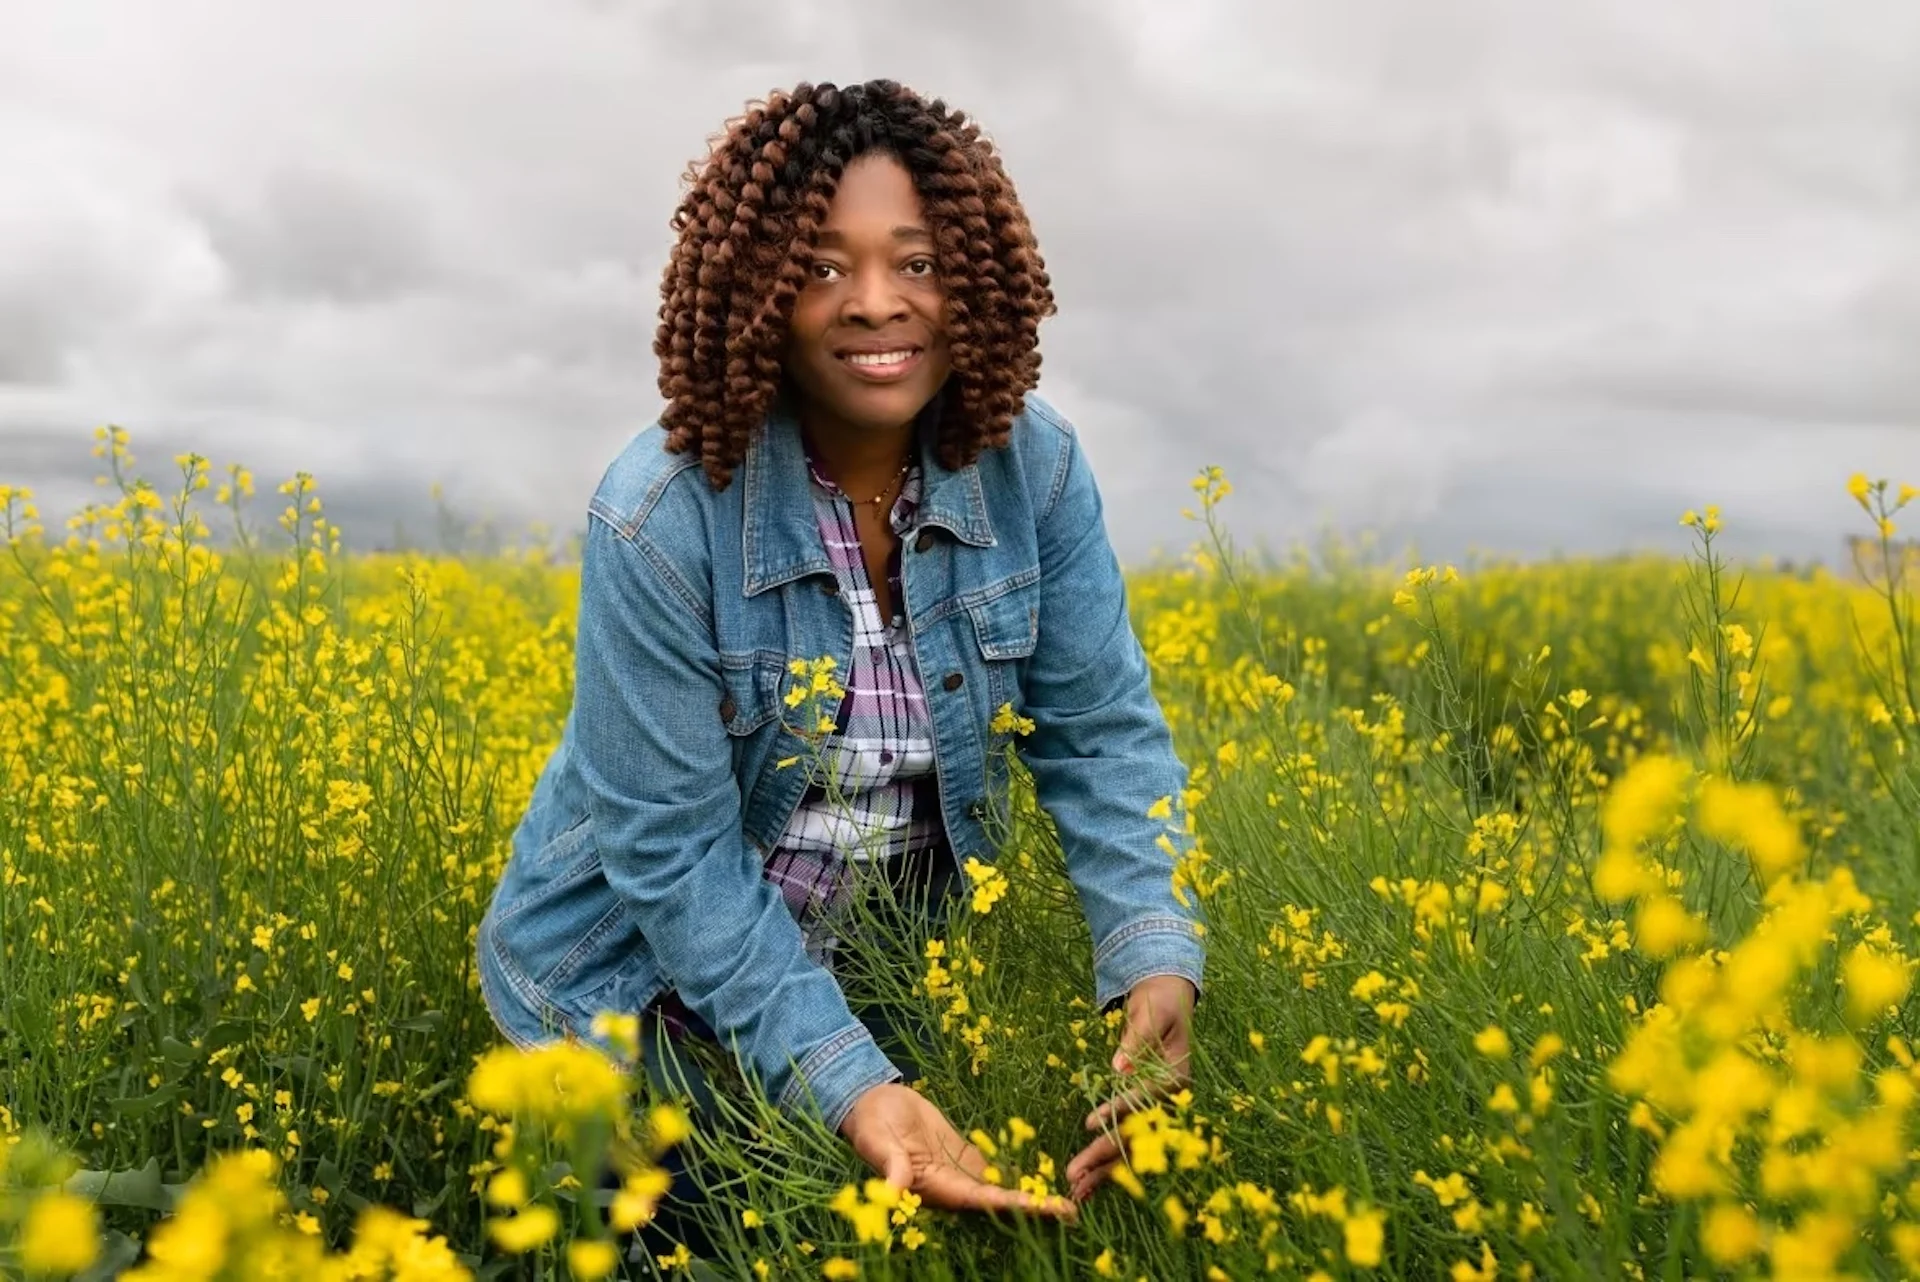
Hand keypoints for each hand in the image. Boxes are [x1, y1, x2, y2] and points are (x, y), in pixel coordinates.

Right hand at [840, 1083, 1077, 1222]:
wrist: (872, 1102)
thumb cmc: (871, 1122)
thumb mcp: (878, 1141)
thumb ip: (891, 1165)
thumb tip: (894, 1193)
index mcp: (935, 1188)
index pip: (981, 1201)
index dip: (1013, 1205)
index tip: (1045, 1207)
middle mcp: (953, 1187)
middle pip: (999, 1201)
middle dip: (1034, 1207)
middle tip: (1074, 1211)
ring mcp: (962, 1172)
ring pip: (1002, 1188)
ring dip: (1032, 1194)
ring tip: (1069, 1200)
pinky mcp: (967, 1156)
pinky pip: (997, 1169)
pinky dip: (1020, 1174)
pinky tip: (1045, 1176)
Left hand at [1063, 975, 1195, 1203]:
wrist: (1170, 999)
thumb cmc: (1159, 1002)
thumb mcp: (1149, 1014)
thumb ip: (1136, 1040)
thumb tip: (1119, 1068)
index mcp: (1177, 1077)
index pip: (1144, 1099)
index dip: (1117, 1111)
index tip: (1088, 1124)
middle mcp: (1171, 1102)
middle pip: (1137, 1135)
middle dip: (1104, 1155)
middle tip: (1073, 1174)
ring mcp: (1159, 1111)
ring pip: (1132, 1147)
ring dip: (1104, 1170)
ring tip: (1076, 1190)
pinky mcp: (1146, 1115)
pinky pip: (1128, 1142)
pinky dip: (1108, 1162)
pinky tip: (1089, 1183)